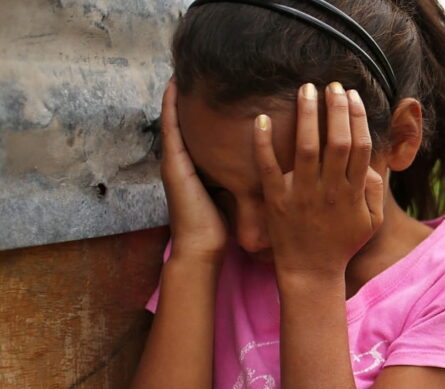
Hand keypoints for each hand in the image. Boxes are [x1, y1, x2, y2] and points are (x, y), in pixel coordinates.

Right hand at [160, 81, 226, 262]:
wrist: (202, 249)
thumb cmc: (221, 229)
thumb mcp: (233, 196)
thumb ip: (237, 177)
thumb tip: (258, 164)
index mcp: (198, 168)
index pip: (201, 132)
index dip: (205, 109)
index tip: (216, 85)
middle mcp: (184, 162)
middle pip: (186, 121)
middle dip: (191, 97)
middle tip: (195, 68)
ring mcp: (175, 162)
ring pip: (176, 120)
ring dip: (178, 94)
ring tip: (183, 67)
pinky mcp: (173, 165)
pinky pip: (171, 129)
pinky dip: (170, 106)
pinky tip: (173, 85)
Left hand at [252, 83, 384, 279]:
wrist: (310, 273)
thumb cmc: (341, 245)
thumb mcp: (370, 222)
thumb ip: (374, 190)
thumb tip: (371, 161)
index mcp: (352, 193)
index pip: (359, 147)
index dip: (358, 118)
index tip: (353, 96)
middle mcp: (329, 191)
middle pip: (337, 142)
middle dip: (336, 110)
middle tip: (332, 85)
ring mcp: (302, 195)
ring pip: (306, 148)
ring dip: (308, 116)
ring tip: (306, 89)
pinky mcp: (276, 201)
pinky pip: (268, 168)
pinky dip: (263, 144)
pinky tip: (261, 119)